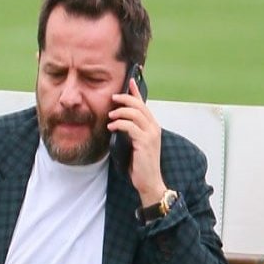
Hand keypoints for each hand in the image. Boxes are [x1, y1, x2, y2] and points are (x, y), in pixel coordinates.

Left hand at [108, 77, 167, 204]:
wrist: (149, 182)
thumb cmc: (140, 164)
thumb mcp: (134, 144)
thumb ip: (129, 131)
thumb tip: (116, 121)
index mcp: (152, 126)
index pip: (144, 105)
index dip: (136, 92)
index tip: (128, 81)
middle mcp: (154, 128)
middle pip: (140, 105)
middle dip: (125, 98)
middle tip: (113, 97)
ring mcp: (151, 135)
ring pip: (136, 114)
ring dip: (120, 111)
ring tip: (110, 115)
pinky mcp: (145, 143)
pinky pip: (131, 127)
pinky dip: (119, 124)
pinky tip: (111, 127)